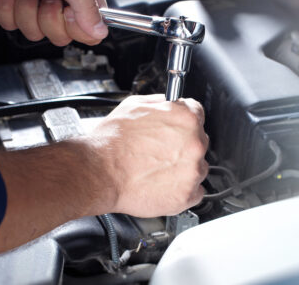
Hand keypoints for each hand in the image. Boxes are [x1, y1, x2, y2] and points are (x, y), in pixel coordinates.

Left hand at [0, 0, 107, 45]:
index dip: (76, 28)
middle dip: (48, 17)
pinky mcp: (14, 9)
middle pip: (61, 37)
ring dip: (26, 9)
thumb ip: (88, 8)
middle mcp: (63, 6)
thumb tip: (100, 31)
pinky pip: (11, 25)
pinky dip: (7, 7)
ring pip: (34, 33)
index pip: (89, 33)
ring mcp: (37, 8)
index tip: (69, 10)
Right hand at [89, 94, 209, 216]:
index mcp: (186, 118)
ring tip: (158, 170)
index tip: (177, 130)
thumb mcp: (135, 106)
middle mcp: (195, 144)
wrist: (99, 173)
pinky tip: (164, 185)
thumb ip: (162, 104)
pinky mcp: (187, 195)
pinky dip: (183, 190)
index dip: (183, 123)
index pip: (197, 115)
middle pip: (199, 142)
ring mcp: (193, 171)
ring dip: (184, 169)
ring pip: (198, 167)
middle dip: (183, 146)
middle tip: (161, 152)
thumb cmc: (112, 142)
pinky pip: (195, 192)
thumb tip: (170, 105)